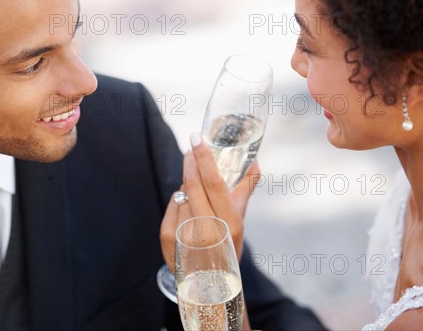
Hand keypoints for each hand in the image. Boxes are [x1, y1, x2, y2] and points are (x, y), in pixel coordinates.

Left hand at [160, 133, 260, 270]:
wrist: (209, 284)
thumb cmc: (227, 246)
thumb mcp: (240, 220)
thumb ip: (246, 188)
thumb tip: (255, 159)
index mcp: (229, 224)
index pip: (213, 182)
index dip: (203, 158)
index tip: (197, 138)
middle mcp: (206, 230)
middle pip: (192, 184)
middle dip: (190, 161)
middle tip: (191, 147)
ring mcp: (184, 234)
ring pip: (182, 193)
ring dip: (187, 185)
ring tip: (196, 194)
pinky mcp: (167, 238)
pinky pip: (172, 205)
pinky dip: (179, 202)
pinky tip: (186, 210)